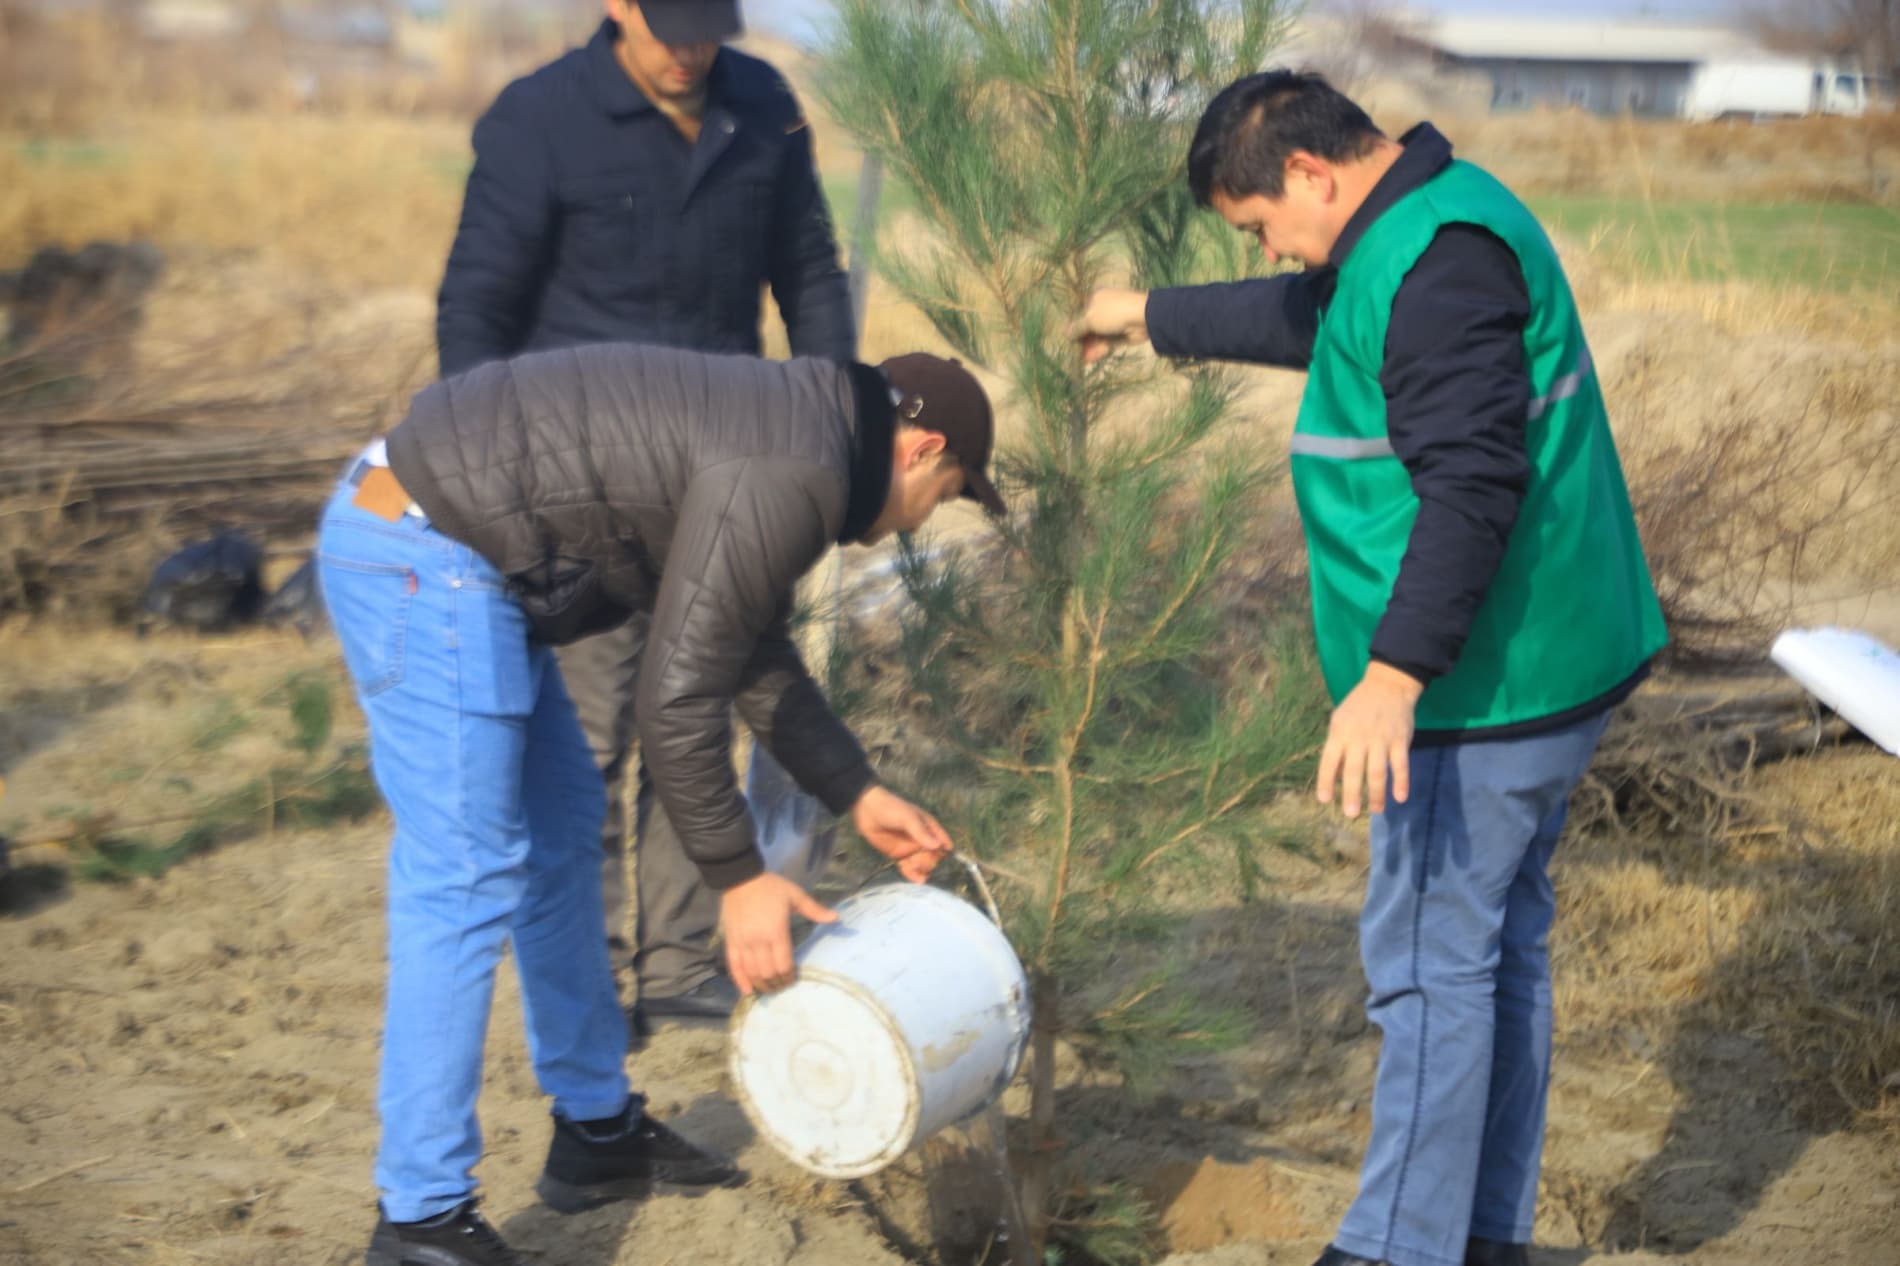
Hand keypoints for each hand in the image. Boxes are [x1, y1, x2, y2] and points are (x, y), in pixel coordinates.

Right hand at [719, 873, 836, 994]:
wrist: (740, 877)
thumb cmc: (770, 887)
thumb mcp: (795, 895)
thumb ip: (814, 909)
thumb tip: (836, 918)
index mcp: (776, 931)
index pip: (783, 964)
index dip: (789, 976)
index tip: (794, 979)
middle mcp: (758, 941)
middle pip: (768, 973)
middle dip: (777, 983)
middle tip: (783, 985)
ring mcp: (742, 943)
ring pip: (752, 972)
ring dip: (761, 985)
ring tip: (769, 989)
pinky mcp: (730, 941)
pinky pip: (734, 965)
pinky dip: (740, 980)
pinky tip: (747, 991)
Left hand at [851, 784, 953, 882]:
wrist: (867, 811)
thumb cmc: (891, 808)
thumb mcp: (908, 818)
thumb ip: (921, 833)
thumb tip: (939, 846)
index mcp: (928, 828)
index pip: (942, 843)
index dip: (944, 851)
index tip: (940, 855)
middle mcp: (922, 840)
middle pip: (933, 857)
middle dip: (930, 861)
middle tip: (920, 860)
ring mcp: (910, 849)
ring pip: (922, 865)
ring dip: (922, 870)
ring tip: (915, 868)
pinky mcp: (899, 856)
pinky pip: (908, 869)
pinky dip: (913, 875)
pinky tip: (918, 880)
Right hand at [1068, 288, 1150, 363]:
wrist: (1143, 317)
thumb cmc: (1112, 312)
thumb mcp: (1090, 318)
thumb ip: (1077, 327)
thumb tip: (1066, 333)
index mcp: (1095, 298)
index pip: (1080, 312)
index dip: (1073, 325)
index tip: (1066, 338)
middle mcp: (1103, 308)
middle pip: (1088, 325)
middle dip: (1081, 339)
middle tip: (1073, 351)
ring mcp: (1112, 322)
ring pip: (1097, 335)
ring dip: (1089, 346)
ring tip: (1081, 359)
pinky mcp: (1120, 334)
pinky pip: (1106, 342)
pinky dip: (1099, 349)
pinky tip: (1091, 358)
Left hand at [1316, 662, 1424, 818]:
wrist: (1388, 685)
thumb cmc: (1359, 706)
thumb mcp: (1340, 719)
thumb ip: (1337, 745)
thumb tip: (1336, 775)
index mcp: (1340, 732)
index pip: (1329, 760)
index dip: (1326, 780)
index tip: (1324, 800)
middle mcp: (1359, 737)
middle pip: (1355, 770)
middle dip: (1352, 793)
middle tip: (1350, 814)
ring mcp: (1381, 739)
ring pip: (1378, 771)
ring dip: (1377, 793)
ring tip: (1376, 811)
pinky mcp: (1400, 740)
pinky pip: (1401, 764)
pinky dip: (1401, 781)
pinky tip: (1400, 797)